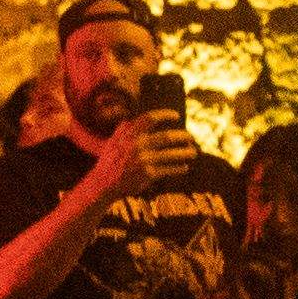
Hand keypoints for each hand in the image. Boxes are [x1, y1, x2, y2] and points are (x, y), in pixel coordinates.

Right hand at [78, 109, 194, 202]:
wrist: (104, 184)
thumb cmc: (111, 161)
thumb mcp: (114, 141)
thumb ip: (126, 130)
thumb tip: (137, 118)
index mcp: (129, 134)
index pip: (150, 118)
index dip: (165, 114)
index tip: (176, 116)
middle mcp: (137, 145)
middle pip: (166, 137)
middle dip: (182, 136)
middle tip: (190, 138)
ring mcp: (143, 160)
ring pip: (172, 155)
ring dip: (185, 153)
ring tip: (193, 152)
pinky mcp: (148, 174)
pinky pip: (169, 169)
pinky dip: (179, 168)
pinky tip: (184, 167)